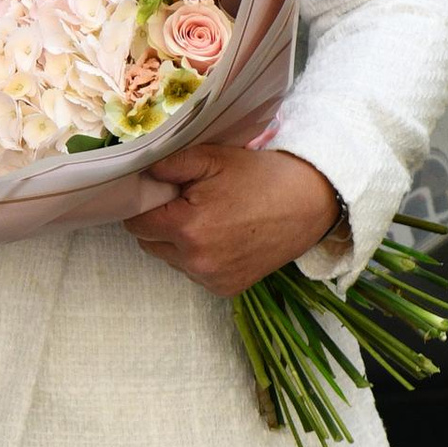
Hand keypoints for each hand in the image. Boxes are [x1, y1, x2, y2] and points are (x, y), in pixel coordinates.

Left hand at [124, 144, 342, 300]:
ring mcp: (211, 278)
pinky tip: (221, 237)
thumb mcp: (214, 157)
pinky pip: (193, 272)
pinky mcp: (225, 289)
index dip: (144, 204)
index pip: (137, 223)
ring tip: (208, 219)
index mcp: (188, 227)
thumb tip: (141, 171)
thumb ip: (171, 164)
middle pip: (149, 243)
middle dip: (159, 223)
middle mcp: (197, 261)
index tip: (158, 193)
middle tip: (186, 203)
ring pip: (170, 259)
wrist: (310, 203)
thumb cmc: (262, 177)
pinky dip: (198, 257)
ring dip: (177, 242)